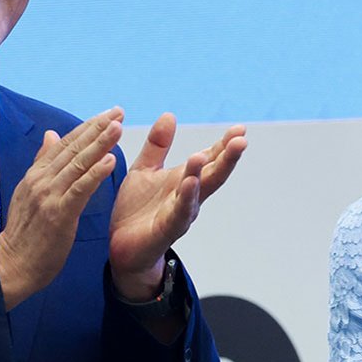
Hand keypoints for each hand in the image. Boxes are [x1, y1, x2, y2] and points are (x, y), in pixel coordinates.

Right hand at [0, 108, 123, 309]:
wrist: (11, 265)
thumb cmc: (25, 234)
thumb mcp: (29, 192)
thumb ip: (43, 163)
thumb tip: (51, 135)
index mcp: (36, 174)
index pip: (65, 144)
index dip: (87, 127)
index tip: (107, 114)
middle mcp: (42, 180)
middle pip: (73, 148)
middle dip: (97, 128)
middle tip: (118, 111)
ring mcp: (49, 196)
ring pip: (78, 163)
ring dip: (99, 144)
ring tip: (117, 127)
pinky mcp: (59, 213)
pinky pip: (80, 189)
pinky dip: (95, 173)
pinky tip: (110, 160)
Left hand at [109, 114, 246, 300]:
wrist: (120, 246)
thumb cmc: (137, 209)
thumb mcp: (144, 169)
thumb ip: (158, 145)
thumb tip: (170, 115)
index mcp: (184, 179)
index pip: (209, 159)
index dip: (224, 144)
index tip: (240, 127)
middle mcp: (189, 196)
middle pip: (213, 174)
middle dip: (227, 158)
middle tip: (241, 139)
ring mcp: (180, 213)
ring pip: (199, 192)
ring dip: (203, 174)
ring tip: (205, 154)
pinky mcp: (166, 229)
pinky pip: (179, 213)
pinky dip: (186, 198)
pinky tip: (190, 183)